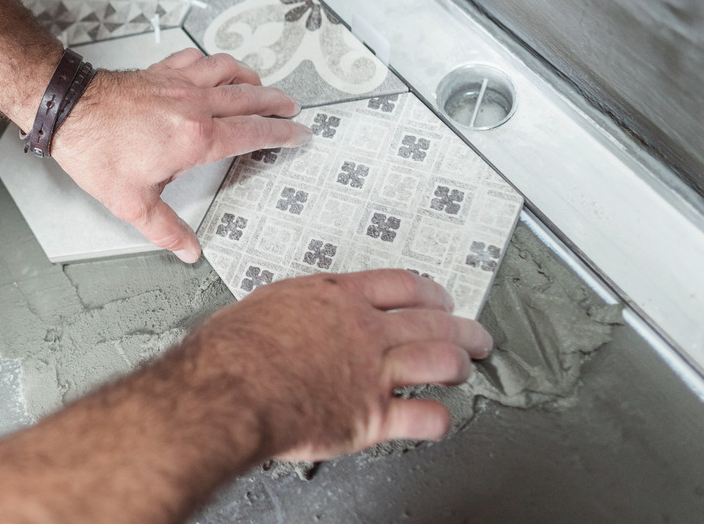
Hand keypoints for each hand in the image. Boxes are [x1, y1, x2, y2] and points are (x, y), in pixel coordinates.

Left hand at [50, 49, 308, 261]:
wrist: (68, 111)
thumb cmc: (97, 152)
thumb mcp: (133, 202)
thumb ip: (166, 228)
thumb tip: (188, 250)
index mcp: (195, 139)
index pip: (252, 134)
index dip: (280, 135)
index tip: (298, 135)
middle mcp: (194, 105)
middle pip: (249, 99)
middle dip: (276, 104)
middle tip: (293, 108)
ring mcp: (178, 83)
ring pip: (228, 72)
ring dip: (251, 78)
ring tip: (262, 86)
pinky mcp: (160, 71)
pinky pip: (197, 59)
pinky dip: (214, 62)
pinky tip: (215, 68)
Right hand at [177, 269, 493, 460]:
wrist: (230, 389)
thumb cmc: (233, 351)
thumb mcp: (266, 305)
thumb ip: (295, 308)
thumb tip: (288, 316)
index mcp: (337, 297)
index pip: (402, 285)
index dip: (430, 292)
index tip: (438, 298)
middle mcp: (365, 330)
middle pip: (434, 319)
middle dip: (462, 327)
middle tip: (473, 334)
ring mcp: (374, 372)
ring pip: (443, 360)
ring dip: (460, 365)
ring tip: (464, 369)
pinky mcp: (373, 416)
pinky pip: (425, 417)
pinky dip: (439, 419)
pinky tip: (439, 419)